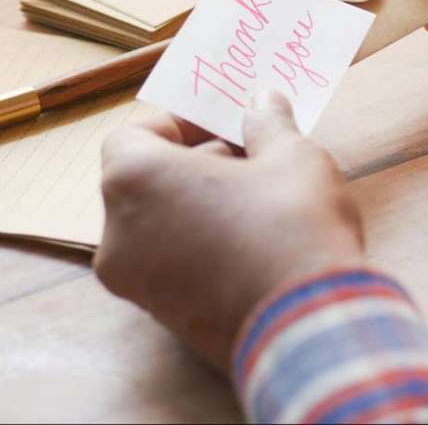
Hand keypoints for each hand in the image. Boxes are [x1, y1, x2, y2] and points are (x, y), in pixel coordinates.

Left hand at [94, 91, 363, 370]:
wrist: (308, 325)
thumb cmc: (292, 225)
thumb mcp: (291, 156)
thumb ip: (267, 124)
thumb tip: (263, 101)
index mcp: (134, 181)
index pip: (132, 135)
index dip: (179, 123)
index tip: (223, 123)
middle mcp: (118, 234)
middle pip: (144, 182)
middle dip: (195, 164)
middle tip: (250, 156)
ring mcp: (137, 284)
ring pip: (158, 227)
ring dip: (199, 206)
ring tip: (258, 200)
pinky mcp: (165, 319)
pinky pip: (173, 266)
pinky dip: (201, 246)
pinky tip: (255, 242)